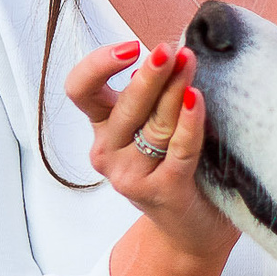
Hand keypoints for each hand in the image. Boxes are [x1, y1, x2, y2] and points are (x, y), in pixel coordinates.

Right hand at [64, 39, 233, 263]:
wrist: (193, 228)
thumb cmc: (178, 165)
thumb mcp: (156, 124)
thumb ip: (154, 95)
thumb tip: (170, 51)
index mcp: (103, 128)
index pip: (80, 90)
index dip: (98, 65)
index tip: (130, 48)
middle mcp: (107, 152)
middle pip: (124, 105)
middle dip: (150, 74)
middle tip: (171, 49)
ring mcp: (131, 176)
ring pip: (155, 125)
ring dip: (175, 90)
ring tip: (192, 62)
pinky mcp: (162, 192)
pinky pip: (179, 151)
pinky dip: (190, 123)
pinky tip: (196, 99)